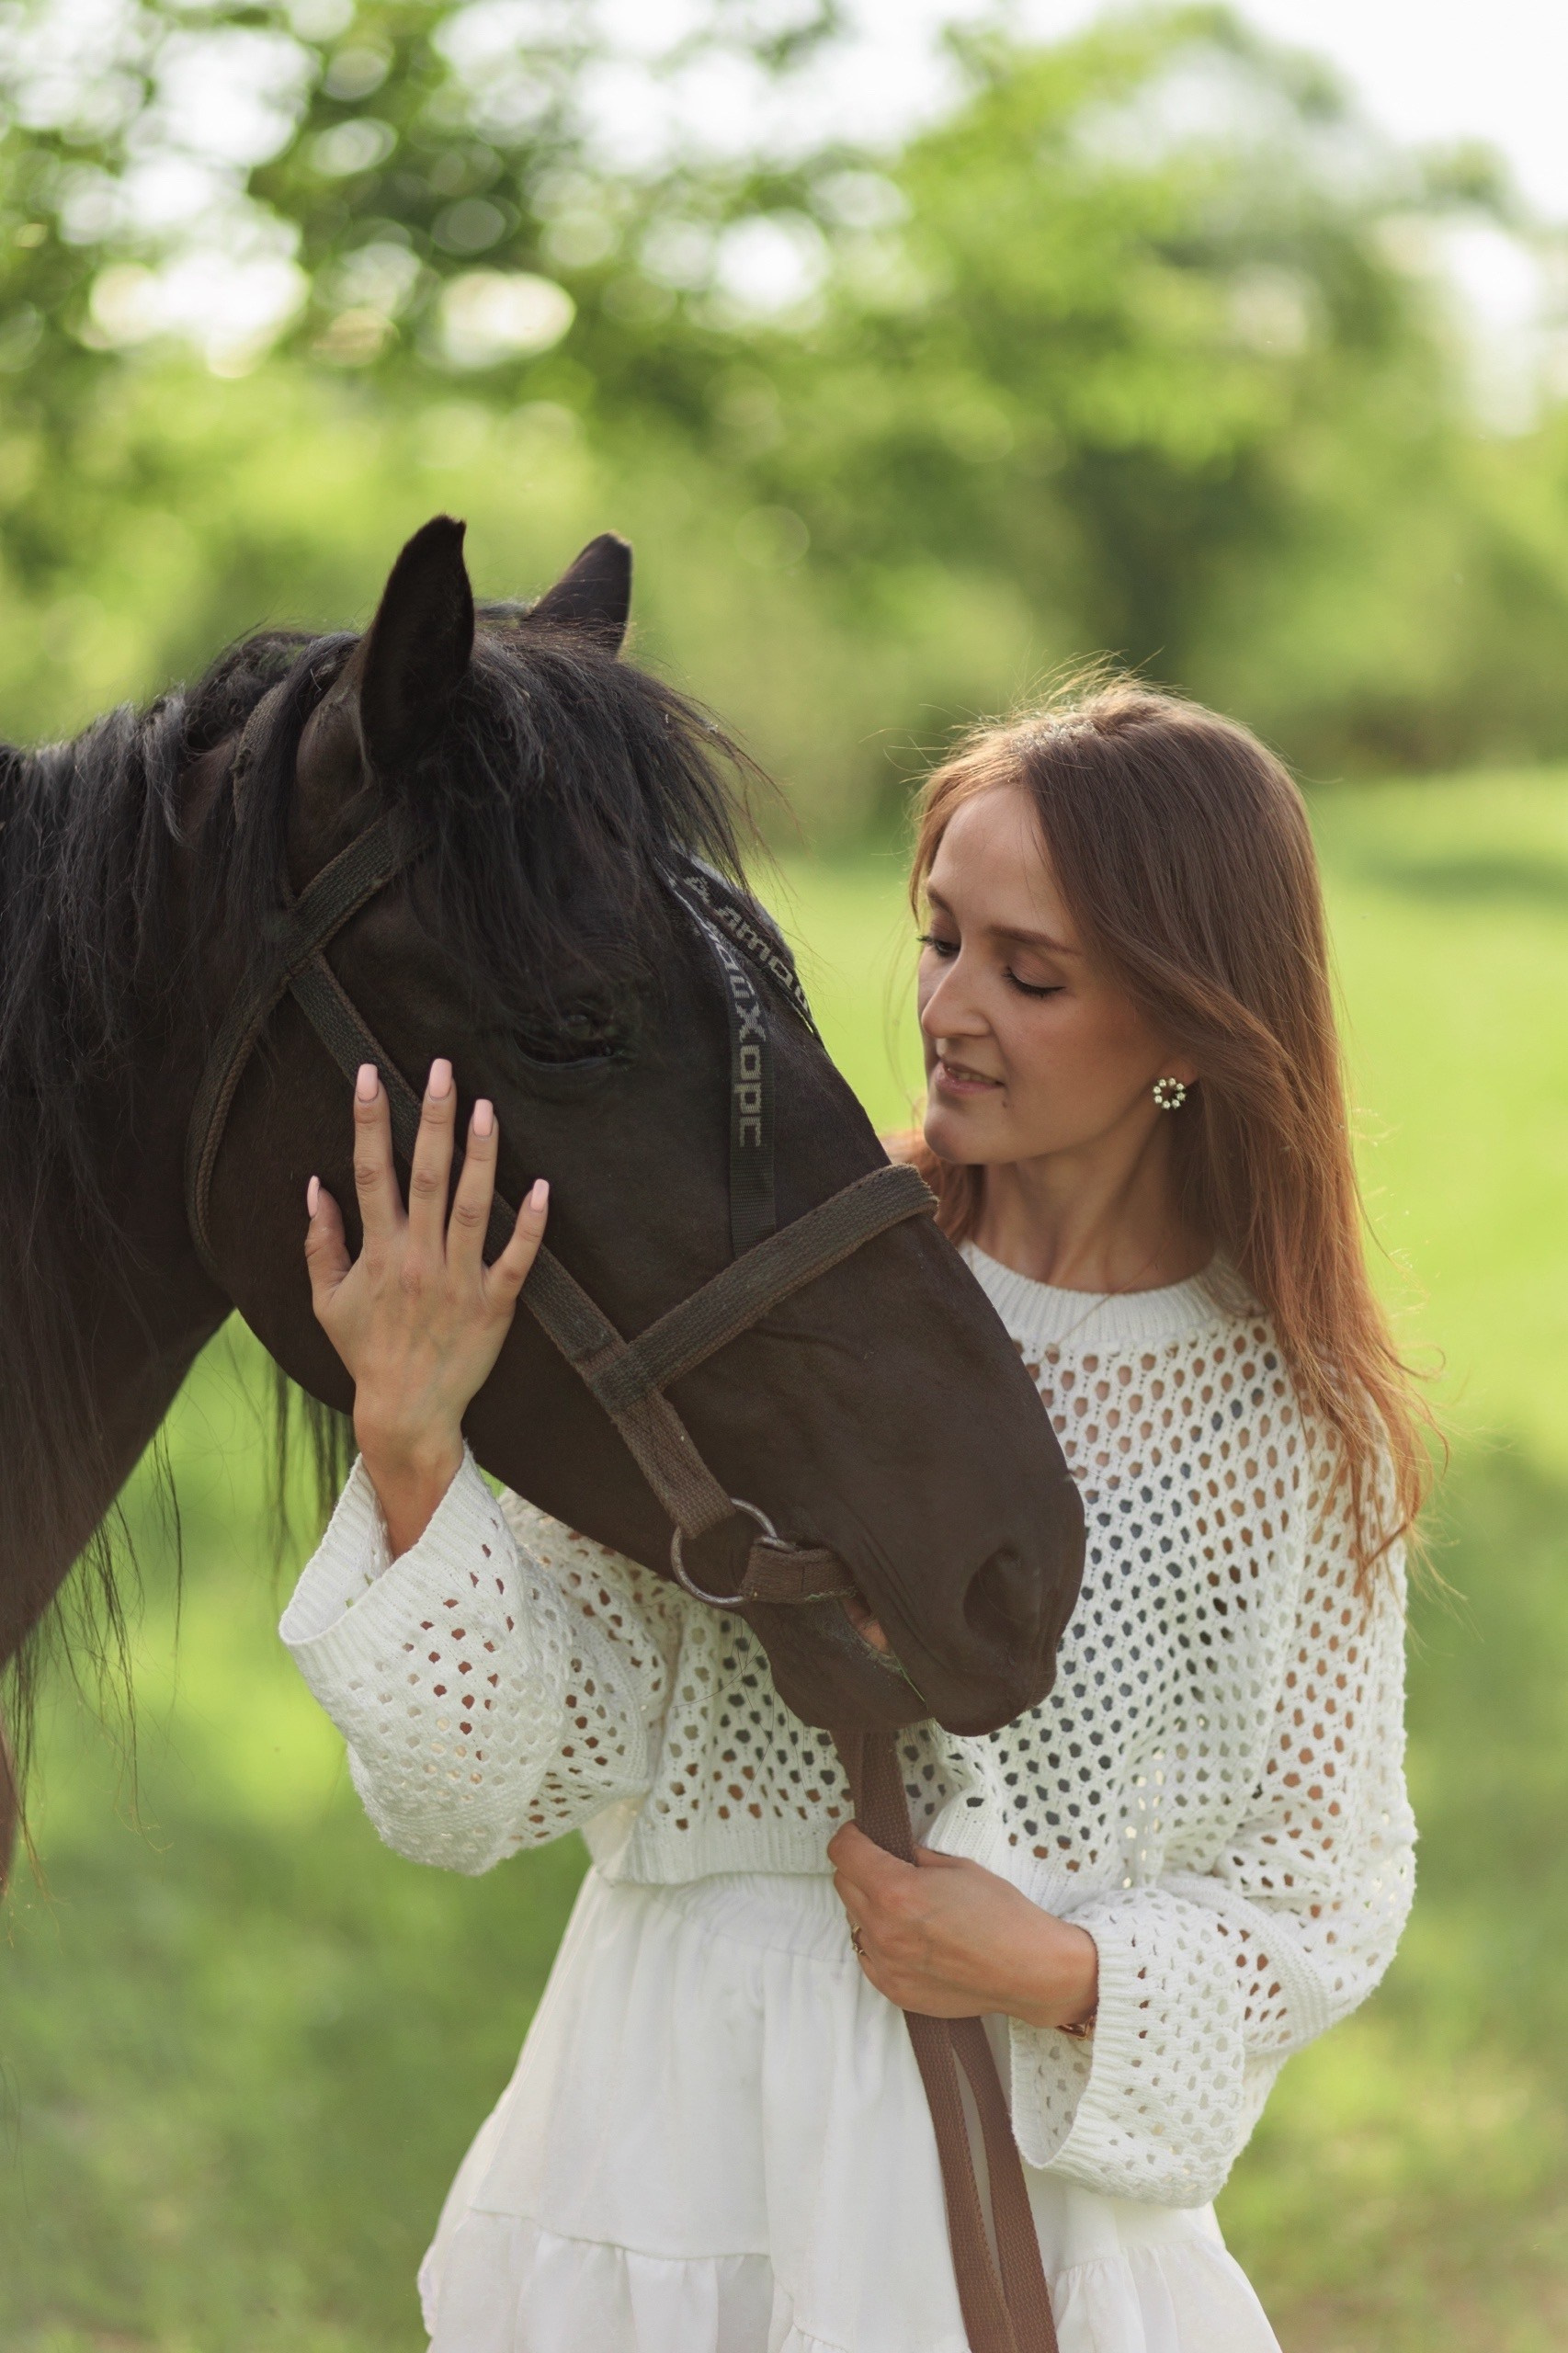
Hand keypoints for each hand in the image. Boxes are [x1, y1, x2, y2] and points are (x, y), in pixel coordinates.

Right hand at [304, 1057, 549, 1555]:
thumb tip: (314, 1186)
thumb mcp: (326, 1301)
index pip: (370, 1174)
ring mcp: (459, 1280)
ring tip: (486, 1108)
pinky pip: (516, 1259)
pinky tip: (542, 1187)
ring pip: (473, 1207)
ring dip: (480, 1157)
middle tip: (441, 1069)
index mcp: (377, 1253)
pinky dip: (531, 1226)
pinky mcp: (494, 1304)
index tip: (368, 1075)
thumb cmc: (366, 1351)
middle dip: (432, 1120)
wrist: (407, 1410)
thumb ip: (320, 1242)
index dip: (369, 1122)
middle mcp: (417, 1259)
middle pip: (425, 1177)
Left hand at [827, 1822, 1097, 2029]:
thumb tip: (893, 1850)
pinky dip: (879, 1940)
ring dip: (869, 1905)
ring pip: (854, 1920)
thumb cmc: (1001, 1913)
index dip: (852, 1835)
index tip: (863, 1834)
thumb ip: (914, 1857)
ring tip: (906, 1906)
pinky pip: (867, 1954)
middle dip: (859, 1867)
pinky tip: (910, 1937)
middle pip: (843, 1883)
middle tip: (888, 1866)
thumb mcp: (957, 1866)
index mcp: (895, 1891)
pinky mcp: (893, 1990)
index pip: (843, 1851)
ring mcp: (885, 1964)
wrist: (1028, 1970)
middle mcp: (881, 1929)